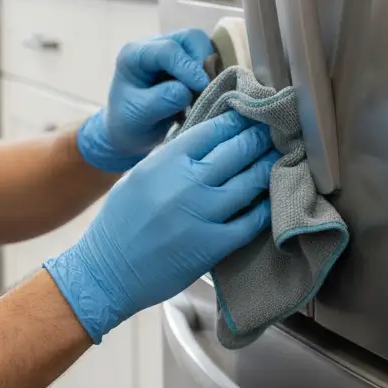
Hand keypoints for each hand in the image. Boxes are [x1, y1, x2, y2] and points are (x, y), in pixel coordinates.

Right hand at [45, 111, 277, 342]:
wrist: (106, 272)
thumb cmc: (121, 222)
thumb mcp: (142, 174)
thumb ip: (174, 156)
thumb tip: (208, 139)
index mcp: (167, 161)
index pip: (214, 129)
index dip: (239, 120)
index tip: (253, 114)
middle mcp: (187, 183)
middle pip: (237, 150)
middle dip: (260, 138)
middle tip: (277, 130)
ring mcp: (202, 214)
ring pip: (250, 181)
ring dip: (268, 166)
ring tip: (281, 157)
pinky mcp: (213, 245)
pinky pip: (251, 220)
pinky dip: (266, 206)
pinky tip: (274, 197)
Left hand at [77, 29, 214, 171]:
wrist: (129, 131)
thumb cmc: (128, 122)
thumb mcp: (139, 115)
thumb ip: (163, 100)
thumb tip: (188, 90)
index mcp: (135, 54)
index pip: (168, 50)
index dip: (188, 67)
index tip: (201, 87)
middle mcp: (154, 46)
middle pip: (190, 38)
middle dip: (202, 62)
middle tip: (202, 89)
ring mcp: (172, 52)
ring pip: (202, 47)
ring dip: (208, 69)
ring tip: (200, 94)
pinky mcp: (185, 62)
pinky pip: (206, 60)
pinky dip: (210, 75)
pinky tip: (201, 94)